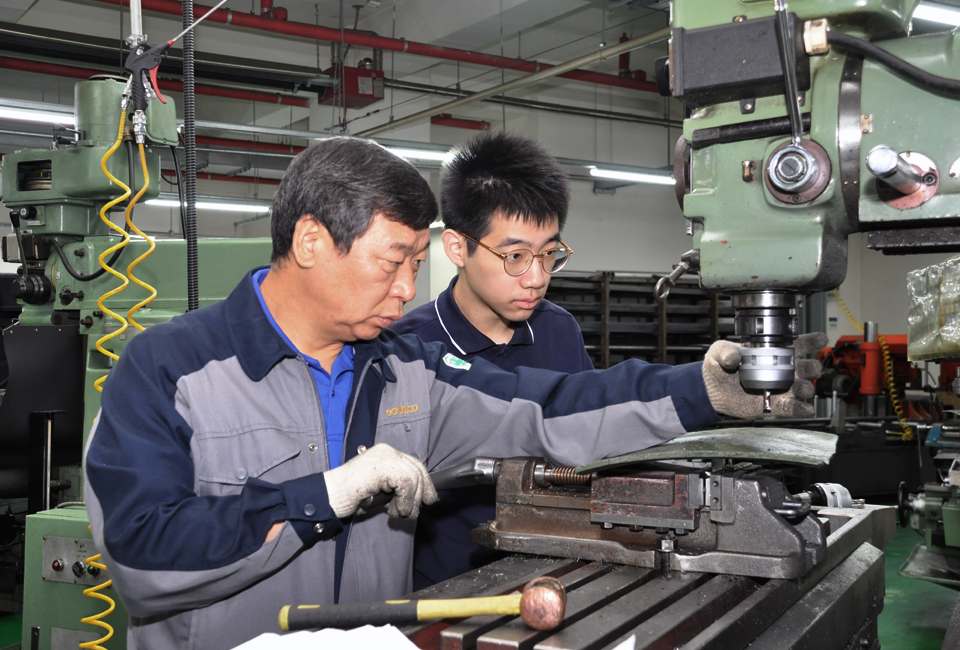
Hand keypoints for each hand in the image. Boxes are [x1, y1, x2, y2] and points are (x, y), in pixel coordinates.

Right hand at [324, 444, 437, 519]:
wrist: (329, 496)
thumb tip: (419, 498)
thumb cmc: (351, 496)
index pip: (414, 465)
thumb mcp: (381, 490)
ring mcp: (384, 456)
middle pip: (417, 470)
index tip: (429, 500)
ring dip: (410, 501)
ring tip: (398, 513)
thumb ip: (397, 488)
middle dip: (420, 494)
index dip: (425, 483)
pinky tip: (393, 510)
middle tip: (412, 513)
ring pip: (412, 478)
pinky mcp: (381, 466)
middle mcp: (387, 451)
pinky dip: (404, 500)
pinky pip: (405, 483)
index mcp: (386, 454)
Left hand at [702, 332, 827, 418]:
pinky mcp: (775, 405)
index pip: (796, 345)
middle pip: (806, 367)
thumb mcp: (719, 352)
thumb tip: (734, 356)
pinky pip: (792, 408)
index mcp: (772, 352)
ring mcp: (780, 388)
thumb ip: (725, 351)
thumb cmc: (719, 366)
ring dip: (806, 388)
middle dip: (812, 367)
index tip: (821, 339)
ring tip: (801, 388)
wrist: (711, 390)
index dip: (811, 341)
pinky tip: (806, 409)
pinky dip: (801, 409)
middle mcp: (782, 370)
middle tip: (810, 367)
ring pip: (803, 388)